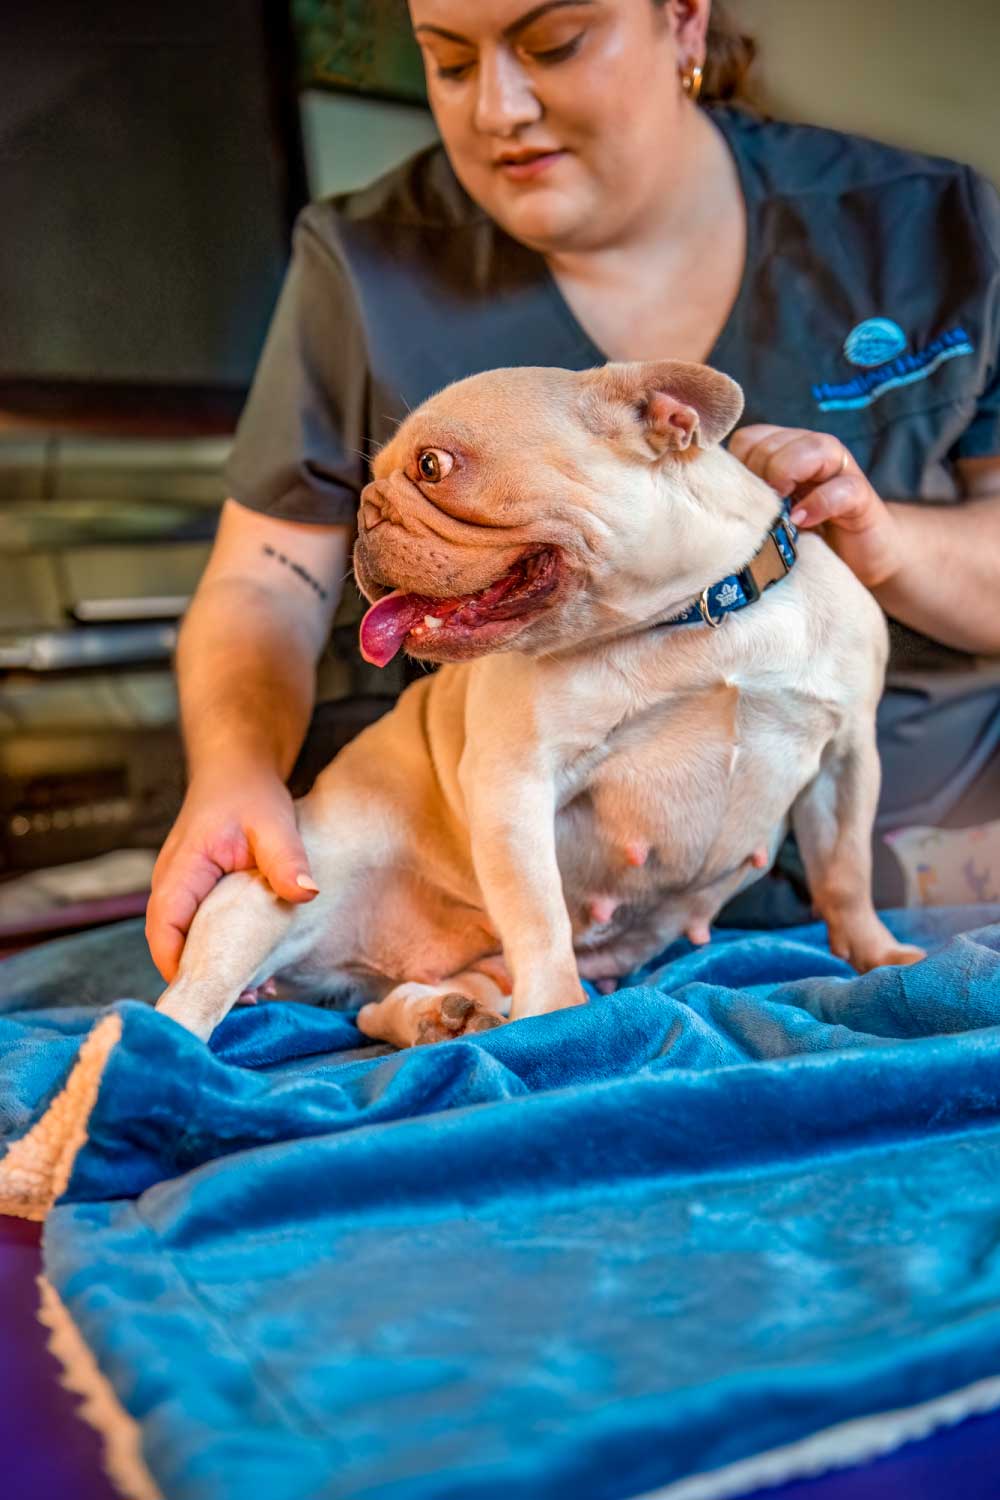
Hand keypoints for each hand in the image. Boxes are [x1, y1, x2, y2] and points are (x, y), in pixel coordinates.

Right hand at [146, 765, 317, 981]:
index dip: (183, 967)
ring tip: (260, 990)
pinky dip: (225, 950)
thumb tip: (305, 893)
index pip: (165, 931)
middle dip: (206, 976)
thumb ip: (285, 858)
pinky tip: (258, 965)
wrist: (237, 771)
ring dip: (217, 966)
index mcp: (179, 873)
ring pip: (189, 942)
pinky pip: (203, 932)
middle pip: (174, 946)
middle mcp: (172, 887)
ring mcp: (184, 893)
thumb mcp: (271, 822)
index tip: (220, 991)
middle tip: (252, 998)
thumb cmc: (248, 793)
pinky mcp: (200, 897)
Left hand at [728, 424, 904, 588]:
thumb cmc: (805, 535)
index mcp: (785, 450)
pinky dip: (819, 503)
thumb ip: (746, 498)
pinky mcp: (861, 496)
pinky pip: (842, 488)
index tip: (739, 499)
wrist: (860, 557)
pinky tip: (802, 521)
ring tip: (781, 510)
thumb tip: (707, 500)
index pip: (748, 439)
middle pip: (773, 444)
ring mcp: (840, 470)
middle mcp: (812, 450)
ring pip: (812, 448)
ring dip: (787, 475)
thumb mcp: (768, 515)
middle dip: (760, 475)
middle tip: (760, 510)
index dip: (738, 466)